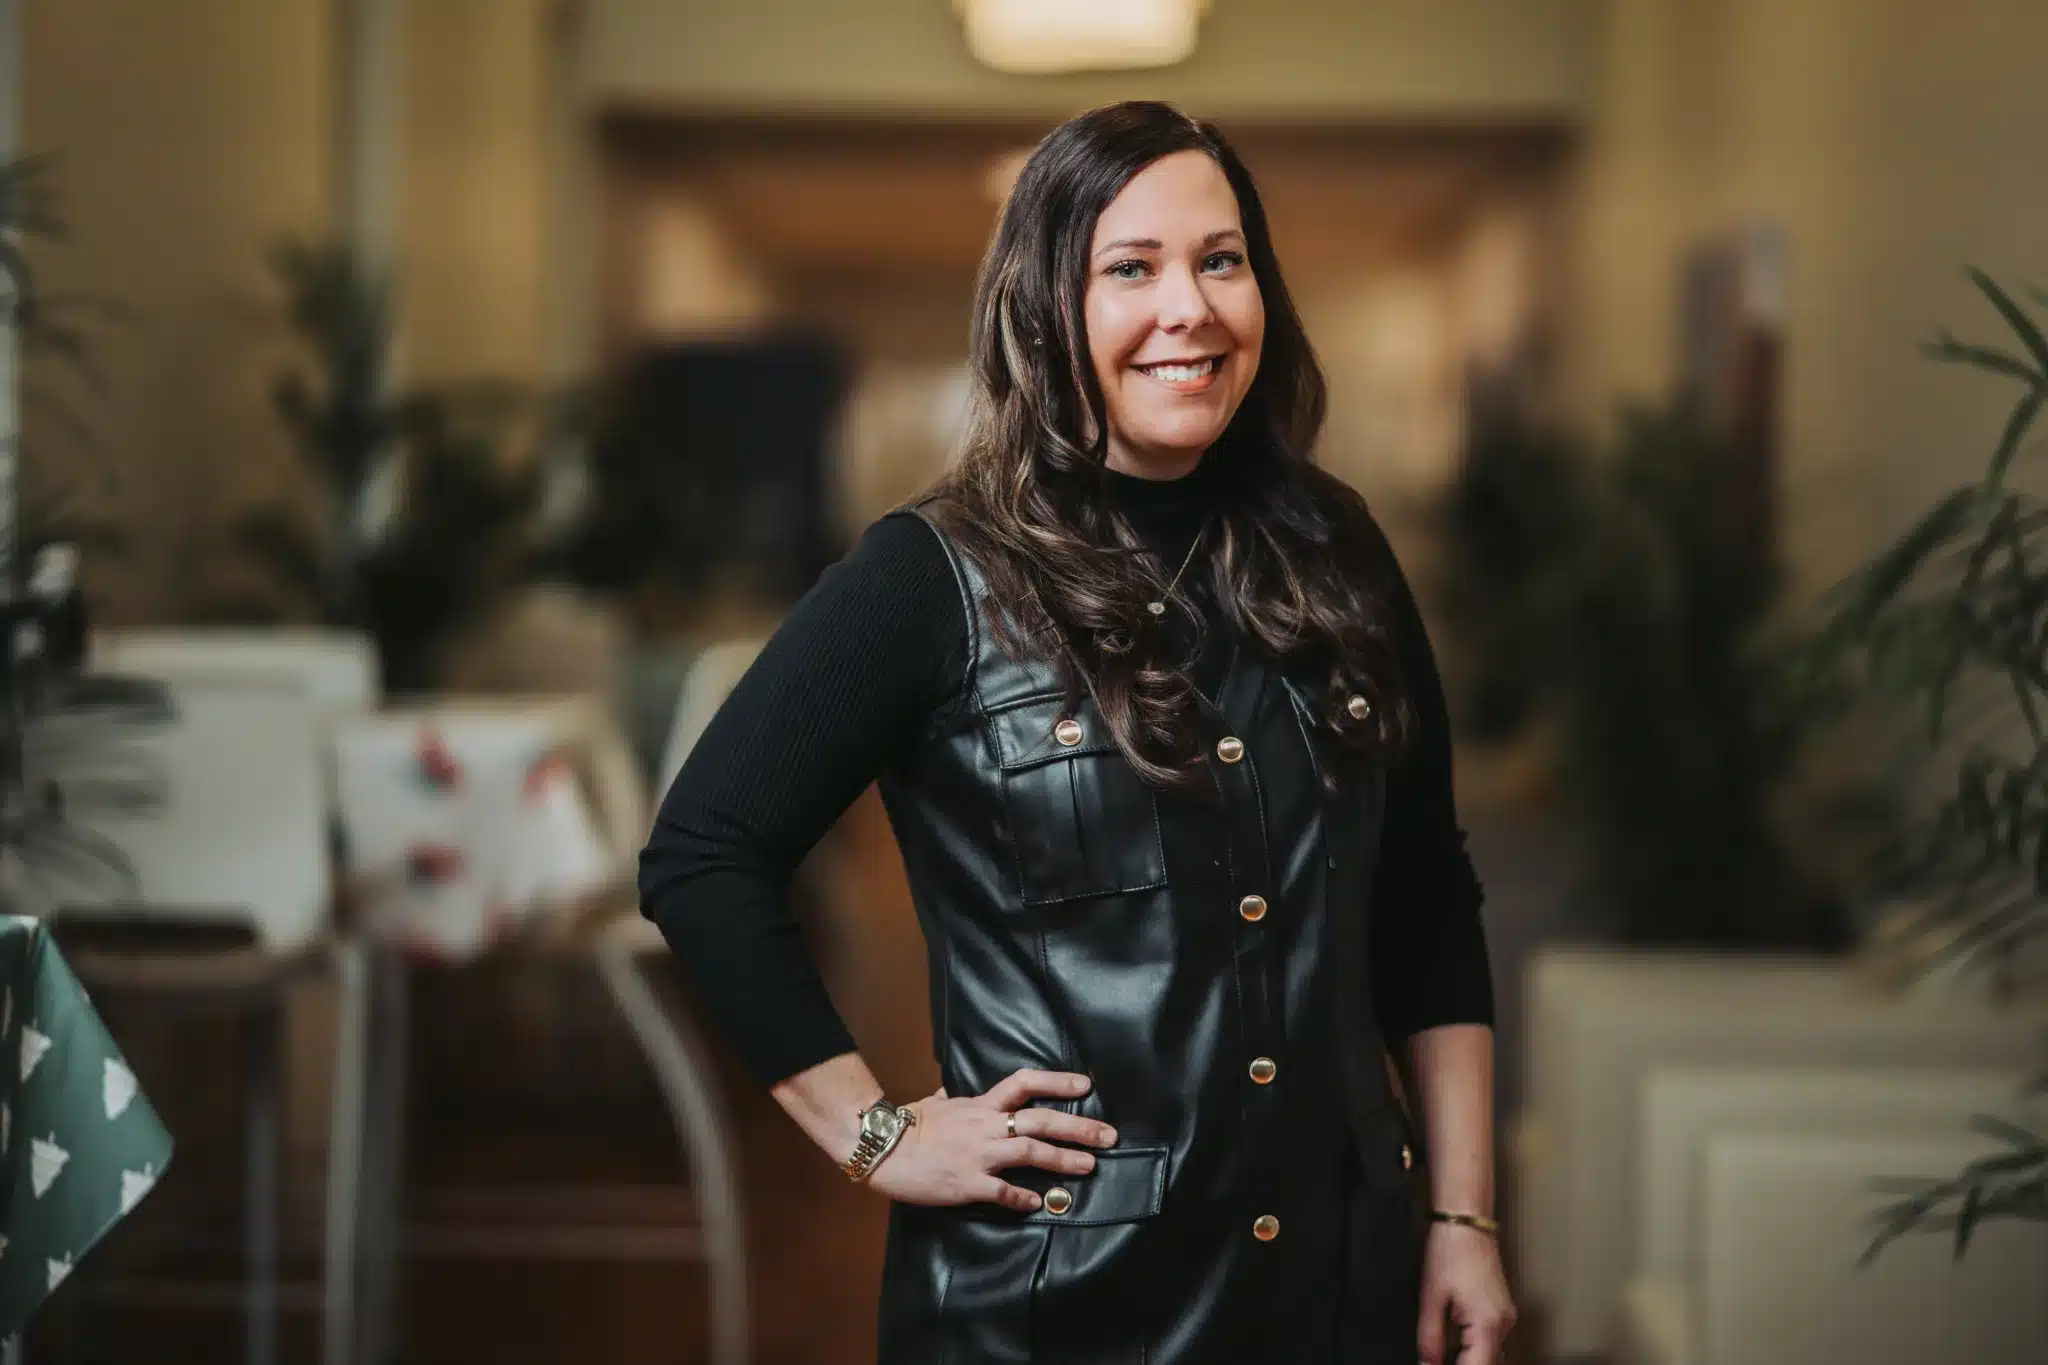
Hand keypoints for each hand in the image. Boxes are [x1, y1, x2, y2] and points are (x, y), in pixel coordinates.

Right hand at [865, 1069, 1118, 1211]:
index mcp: (980, 1105)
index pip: (1024, 1084)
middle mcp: (985, 1126)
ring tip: (1089, 1166)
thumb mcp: (933, 1102)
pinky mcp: (968, 1183)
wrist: (882, 1147)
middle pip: (1040, 1121)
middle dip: (1078, 1128)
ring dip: (1063, 1160)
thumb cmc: (907, 1124)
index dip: (1057, 1082)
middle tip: (1109, 1136)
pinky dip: (1023, 1198)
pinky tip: (1040, 1204)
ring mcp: (979, 1155)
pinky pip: (1003, 1192)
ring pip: (1030, 1153)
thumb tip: (952, 1090)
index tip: (1086, 1086)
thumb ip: (950, 1097)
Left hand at [1418, 1220, 1516, 1363]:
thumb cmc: (1450, 1250)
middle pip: (1486, 1362)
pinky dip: (1474, 1346)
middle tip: (1437, 1361)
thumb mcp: (1431, 1298)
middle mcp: (1503, 1322)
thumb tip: (1428, 1363)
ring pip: (1490, 1353)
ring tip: (1444, 1352)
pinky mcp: (1501, 1309)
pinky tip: (1457, 1342)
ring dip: (1469, 1357)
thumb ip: (1430, 1338)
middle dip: (1463, 1364)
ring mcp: (1505, 1316)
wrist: (1466, 1223)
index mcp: (1488, 1323)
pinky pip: (1491, 1338)